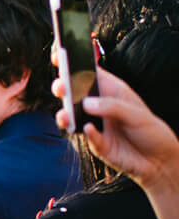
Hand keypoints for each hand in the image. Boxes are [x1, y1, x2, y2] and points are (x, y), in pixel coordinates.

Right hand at [58, 68, 178, 191]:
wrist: (158, 162)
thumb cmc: (151, 133)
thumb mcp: (137, 114)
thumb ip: (112, 107)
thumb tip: (86, 103)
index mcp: (111, 91)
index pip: (88, 73)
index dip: (73, 64)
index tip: (60, 56)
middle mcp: (99, 106)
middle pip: (73, 92)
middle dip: (62, 87)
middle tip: (61, 88)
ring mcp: (94, 123)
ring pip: (69, 115)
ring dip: (63, 113)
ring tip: (66, 114)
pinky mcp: (93, 142)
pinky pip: (84, 135)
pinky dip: (86, 133)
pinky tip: (90, 130)